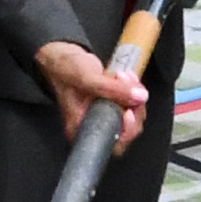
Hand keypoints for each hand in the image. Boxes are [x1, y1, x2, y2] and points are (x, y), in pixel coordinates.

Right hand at [32, 35, 149, 150]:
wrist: (61, 57)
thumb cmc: (64, 69)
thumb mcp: (86, 77)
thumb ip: (112, 89)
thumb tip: (139, 96)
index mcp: (82, 129)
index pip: (114, 144)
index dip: (127, 130)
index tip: (128, 111)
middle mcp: (94, 126)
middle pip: (128, 129)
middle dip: (133, 105)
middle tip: (126, 85)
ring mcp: (104, 114)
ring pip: (133, 113)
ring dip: (133, 93)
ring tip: (121, 76)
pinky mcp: (111, 103)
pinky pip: (130, 102)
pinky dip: (132, 88)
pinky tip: (123, 76)